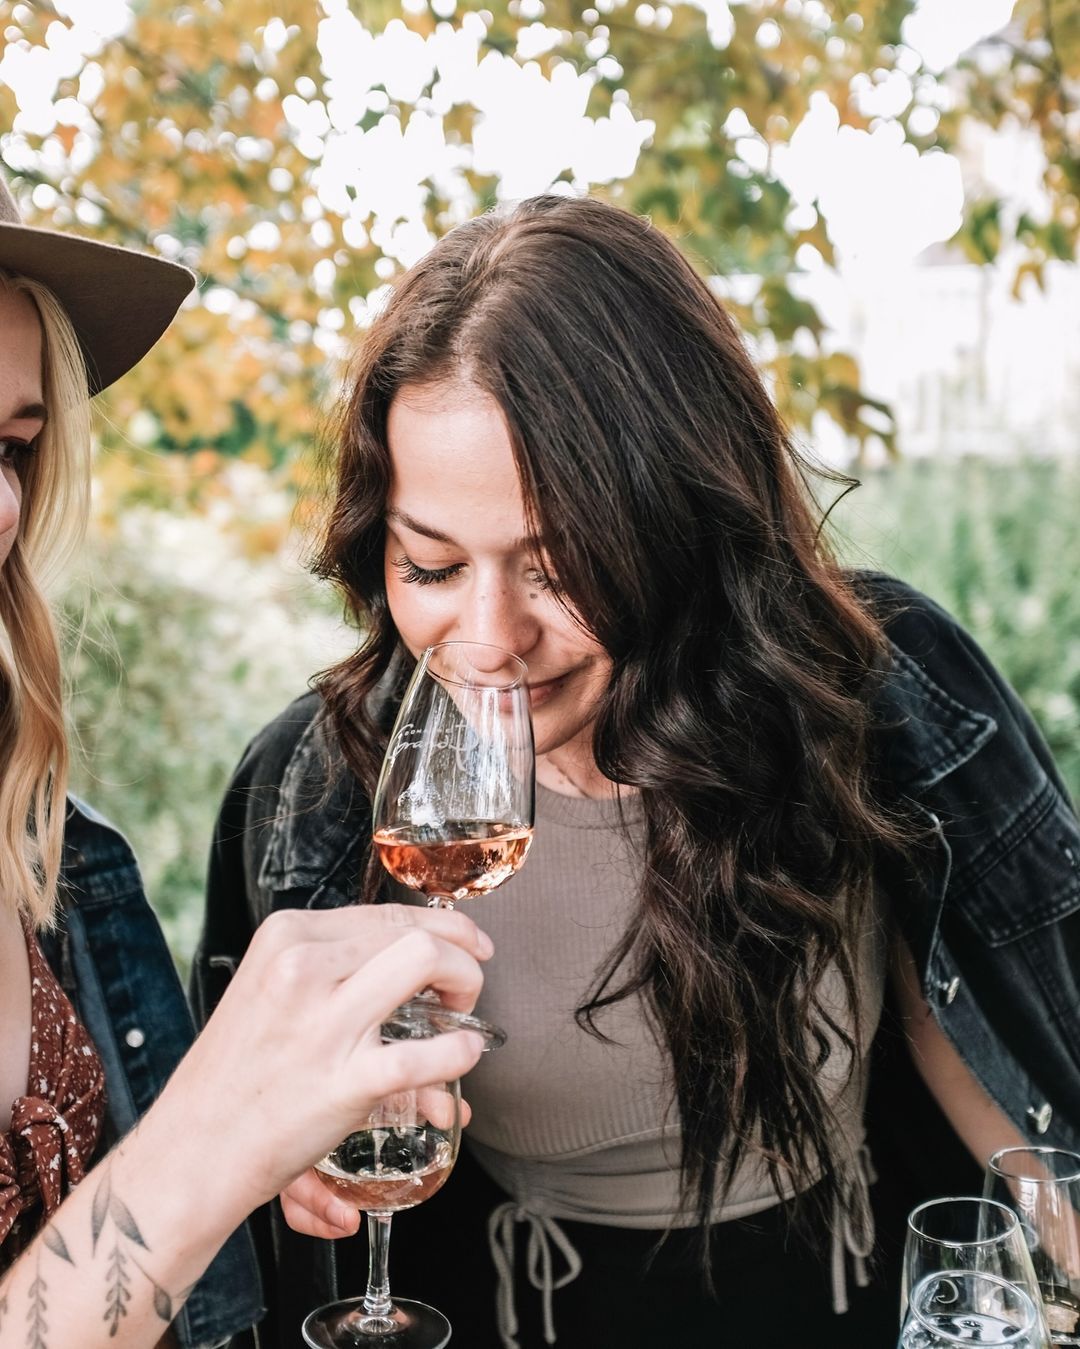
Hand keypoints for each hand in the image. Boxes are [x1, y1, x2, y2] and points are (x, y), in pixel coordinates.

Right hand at [152, 904, 492, 1235]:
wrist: (192, 1151)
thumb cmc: (236, 1075)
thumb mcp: (268, 990)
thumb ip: (327, 967)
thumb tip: (407, 964)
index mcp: (286, 936)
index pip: (386, 913)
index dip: (439, 925)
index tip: (464, 942)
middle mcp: (302, 966)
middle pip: (414, 929)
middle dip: (460, 950)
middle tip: (468, 982)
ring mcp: (322, 1023)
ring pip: (425, 960)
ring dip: (465, 980)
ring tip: (463, 1013)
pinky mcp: (340, 1082)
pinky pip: (422, 1055)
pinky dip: (458, 1052)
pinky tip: (464, 1056)